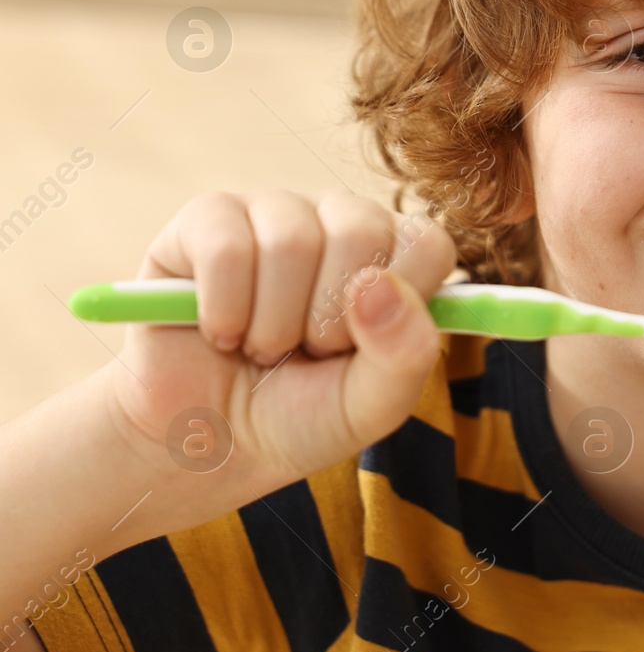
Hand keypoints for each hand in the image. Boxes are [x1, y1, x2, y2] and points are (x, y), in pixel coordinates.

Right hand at [105, 190, 456, 500]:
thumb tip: (379, 285)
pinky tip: (220, 332)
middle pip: (360, 231)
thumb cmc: (301, 415)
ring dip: (272, 324)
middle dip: (329, 319)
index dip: (397, 309)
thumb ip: (404, 352)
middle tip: (305, 351)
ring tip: (261, 347)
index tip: (362, 349)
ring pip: (291, 239)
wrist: (207, 440)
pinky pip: (226, 248)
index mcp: (394, 256)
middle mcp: (340, 220)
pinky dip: (225, 311)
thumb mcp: (371, 404)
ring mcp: (275, 212)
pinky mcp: (207, 219)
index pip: (427, 244)